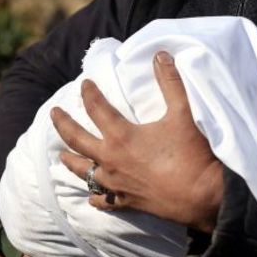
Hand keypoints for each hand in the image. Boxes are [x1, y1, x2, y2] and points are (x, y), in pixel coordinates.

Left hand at [52, 51, 223, 232]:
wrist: (202, 195)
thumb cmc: (191, 153)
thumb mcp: (182, 112)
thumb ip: (170, 82)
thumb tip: (160, 55)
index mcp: (121, 136)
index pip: (96, 108)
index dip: (89, 93)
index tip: (85, 83)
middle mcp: (111, 160)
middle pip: (77, 140)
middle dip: (62, 124)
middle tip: (53, 113)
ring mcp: (116, 184)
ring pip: (83, 172)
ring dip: (71, 161)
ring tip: (62, 155)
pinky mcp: (127, 202)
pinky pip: (103, 200)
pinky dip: (95, 197)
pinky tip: (92, 197)